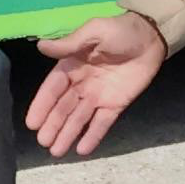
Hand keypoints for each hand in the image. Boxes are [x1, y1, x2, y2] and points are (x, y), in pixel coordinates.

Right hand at [26, 13, 169, 158]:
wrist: (152, 37)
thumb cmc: (120, 31)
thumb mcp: (94, 31)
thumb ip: (69, 44)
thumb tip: (40, 46)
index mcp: (71, 66)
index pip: (52, 89)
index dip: (42, 106)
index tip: (32, 124)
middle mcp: (81, 84)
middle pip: (63, 108)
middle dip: (53, 125)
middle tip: (43, 142)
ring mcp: (98, 97)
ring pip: (79, 118)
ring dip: (67, 134)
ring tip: (56, 152)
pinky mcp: (115, 105)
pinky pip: (101, 123)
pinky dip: (92, 136)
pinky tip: (82, 150)